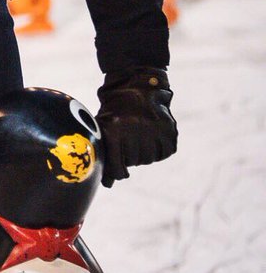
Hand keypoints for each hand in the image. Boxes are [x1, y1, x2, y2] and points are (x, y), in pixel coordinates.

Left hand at [96, 67, 176, 186]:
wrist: (135, 88)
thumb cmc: (114, 113)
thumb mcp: (104, 129)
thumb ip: (106, 155)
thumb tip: (108, 184)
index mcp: (114, 130)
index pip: (117, 166)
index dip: (118, 173)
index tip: (120, 174)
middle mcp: (134, 129)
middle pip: (133, 162)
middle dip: (130, 157)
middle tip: (128, 143)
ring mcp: (153, 129)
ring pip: (148, 158)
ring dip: (144, 153)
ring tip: (138, 138)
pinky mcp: (168, 129)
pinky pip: (164, 152)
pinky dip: (158, 149)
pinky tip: (151, 137)